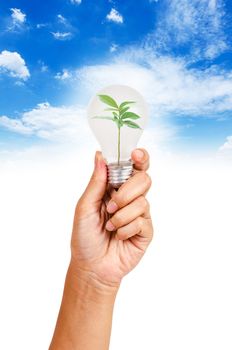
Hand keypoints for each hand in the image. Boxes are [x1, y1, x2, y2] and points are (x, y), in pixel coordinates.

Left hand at [70, 149, 152, 288]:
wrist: (92, 267)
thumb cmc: (85, 236)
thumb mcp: (85, 206)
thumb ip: (96, 182)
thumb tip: (100, 155)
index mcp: (115, 188)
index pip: (133, 166)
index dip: (139, 157)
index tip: (135, 154)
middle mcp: (130, 198)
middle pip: (144, 179)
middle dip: (127, 191)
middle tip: (111, 205)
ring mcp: (140, 214)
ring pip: (143, 201)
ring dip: (121, 216)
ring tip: (110, 226)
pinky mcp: (146, 230)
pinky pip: (142, 221)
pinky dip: (126, 229)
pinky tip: (118, 237)